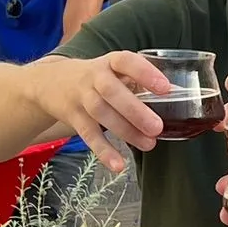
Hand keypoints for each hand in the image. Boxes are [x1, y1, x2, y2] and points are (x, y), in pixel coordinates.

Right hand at [30, 52, 172, 171]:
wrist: (50, 82)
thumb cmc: (97, 77)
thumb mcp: (115, 70)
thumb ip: (140, 81)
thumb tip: (177, 96)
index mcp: (110, 62)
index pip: (127, 62)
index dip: (145, 73)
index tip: (165, 89)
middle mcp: (94, 77)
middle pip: (112, 92)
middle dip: (135, 110)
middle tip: (157, 127)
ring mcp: (81, 97)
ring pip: (101, 114)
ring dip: (125, 131)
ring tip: (149, 145)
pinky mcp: (74, 117)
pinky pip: (88, 135)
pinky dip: (103, 151)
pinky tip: (118, 164)